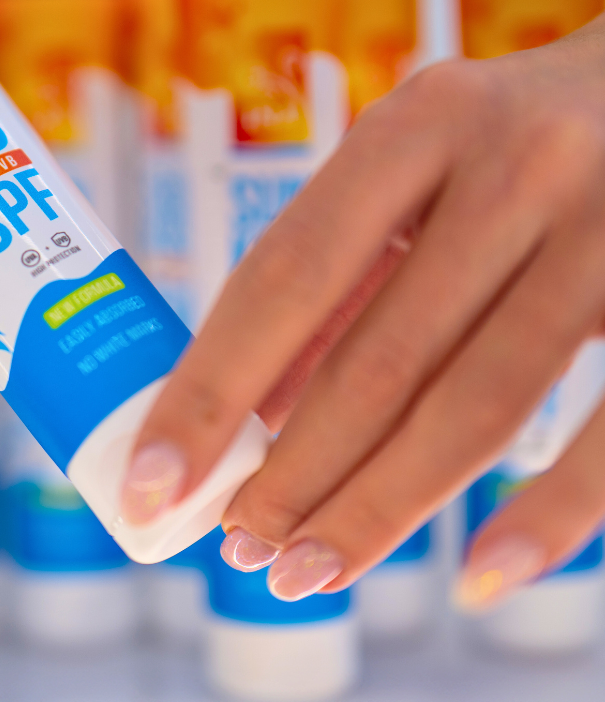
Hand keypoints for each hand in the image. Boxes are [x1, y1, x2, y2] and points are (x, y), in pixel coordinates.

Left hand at [122, 15, 604, 608]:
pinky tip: (479, 576)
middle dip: (292, 474)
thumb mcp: (415, 165)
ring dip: (376, 507)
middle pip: (375, 362)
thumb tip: (260, 409)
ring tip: (306, 569)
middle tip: (239, 546)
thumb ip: (342, 274)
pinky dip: (546, 516)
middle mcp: (514, 167)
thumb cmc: (517, 136)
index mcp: (418, 125)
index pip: (284, 279)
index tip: (154, 479)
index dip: (210, 390)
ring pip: (473, 406)